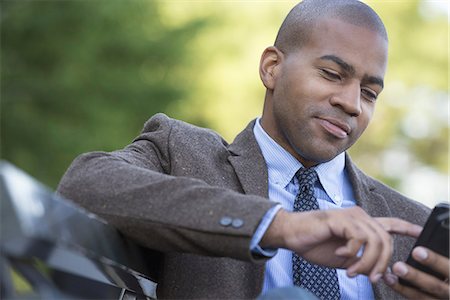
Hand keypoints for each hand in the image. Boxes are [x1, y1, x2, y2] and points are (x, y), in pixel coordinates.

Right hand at [261, 207, 421, 282]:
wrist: (292, 234)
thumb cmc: (314, 244)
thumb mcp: (344, 259)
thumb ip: (361, 262)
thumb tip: (378, 274)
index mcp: (361, 224)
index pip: (390, 224)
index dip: (407, 227)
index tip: (420, 232)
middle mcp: (359, 216)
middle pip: (387, 240)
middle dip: (382, 264)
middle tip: (370, 278)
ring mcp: (351, 216)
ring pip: (376, 241)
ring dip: (367, 262)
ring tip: (352, 271)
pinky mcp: (342, 219)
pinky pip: (360, 239)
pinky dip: (352, 253)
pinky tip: (340, 255)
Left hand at [384, 247, 449, 298]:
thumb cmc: (449, 266)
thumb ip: (446, 247)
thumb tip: (436, 229)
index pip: (448, 268)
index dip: (434, 260)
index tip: (417, 251)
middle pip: (436, 286)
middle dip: (416, 276)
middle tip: (398, 266)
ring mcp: (441, 299)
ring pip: (423, 297)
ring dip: (404, 286)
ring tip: (389, 275)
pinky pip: (417, 299)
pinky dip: (402, 290)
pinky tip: (391, 280)